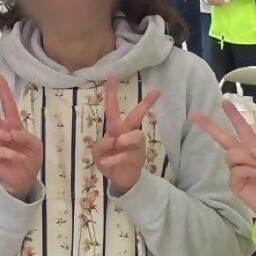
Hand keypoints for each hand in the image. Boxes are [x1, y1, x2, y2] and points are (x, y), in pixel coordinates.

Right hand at [0, 75, 43, 200]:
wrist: (25, 179)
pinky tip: (17, 158)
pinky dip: (10, 153)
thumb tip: (13, 132)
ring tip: (9, 138)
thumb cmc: (30, 158)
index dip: (3, 90)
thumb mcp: (36, 146)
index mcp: (13, 125)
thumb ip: (27, 137)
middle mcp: (1, 132)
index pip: (8, 105)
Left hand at [95, 76, 160, 195]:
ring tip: (116, 144)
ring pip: (136, 136)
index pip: (113, 108)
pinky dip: (115, 159)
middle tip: (157, 91)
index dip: (112, 92)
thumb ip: (100, 146)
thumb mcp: (98, 153)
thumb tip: (112, 140)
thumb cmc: (109, 161)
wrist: (120, 180)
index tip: (113, 75)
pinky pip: (127, 156)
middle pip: (137, 116)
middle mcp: (128, 134)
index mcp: (117, 128)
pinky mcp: (137, 159)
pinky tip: (107, 163)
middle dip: (146, 104)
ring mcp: (135, 146)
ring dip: (125, 140)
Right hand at [193, 99, 255, 223]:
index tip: (225, 102)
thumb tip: (251, 149)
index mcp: (254, 148)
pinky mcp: (234, 183)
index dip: (234, 116)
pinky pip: (236, 170)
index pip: (242, 129)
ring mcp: (237, 170)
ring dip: (247, 157)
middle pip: (224, 139)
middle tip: (196, 116)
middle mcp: (243, 157)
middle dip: (211, 127)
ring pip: (232, 154)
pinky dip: (248, 169)